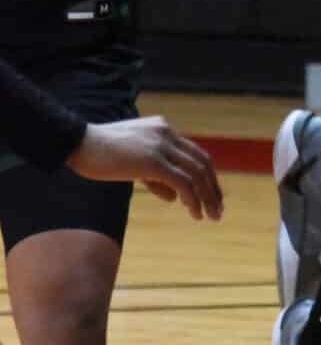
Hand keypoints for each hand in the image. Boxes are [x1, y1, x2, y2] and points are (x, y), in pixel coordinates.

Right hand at [69, 118, 223, 220]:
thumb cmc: (99, 154)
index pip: (194, 153)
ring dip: (206, 197)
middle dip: (212, 188)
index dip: (206, 175)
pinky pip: (183, 183)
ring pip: (196, 173)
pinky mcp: (153, 161)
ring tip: (210, 216)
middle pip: (201, 162)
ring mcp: (161, 146)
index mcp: (162, 128)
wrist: (77, 143)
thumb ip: (155, 176)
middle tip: (218, 209)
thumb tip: (175, 196)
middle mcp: (166, 133)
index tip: (212, 195)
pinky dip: (192, 200)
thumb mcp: (132, 162)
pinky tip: (194, 213)